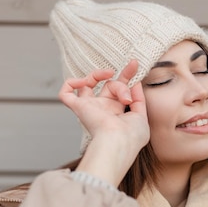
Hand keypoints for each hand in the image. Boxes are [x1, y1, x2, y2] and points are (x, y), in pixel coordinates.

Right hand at [59, 60, 149, 185]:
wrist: (119, 142)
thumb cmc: (131, 136)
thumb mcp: (141, 115)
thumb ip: (138, 99)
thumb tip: (135, 82)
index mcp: (115, 113)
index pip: (119, 90)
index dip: (126, 76)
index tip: (135, 64)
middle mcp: (101, 109)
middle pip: (109, 84)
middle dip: (124, 75)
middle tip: (133, 66)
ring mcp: (89, 108)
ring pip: (91, 84)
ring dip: (104, 77)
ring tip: (116, 84)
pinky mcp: (78, 107)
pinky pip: (65, 93)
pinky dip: (71, 83)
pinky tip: (85, 81)